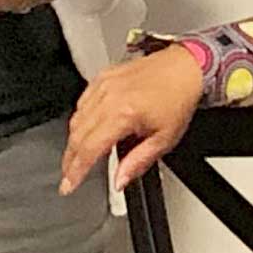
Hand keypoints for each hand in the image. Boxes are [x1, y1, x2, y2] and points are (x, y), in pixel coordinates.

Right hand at [57, 45, 206, 195]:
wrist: (184, 68)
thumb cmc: (178, 99)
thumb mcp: (164, 140)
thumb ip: (138, 163)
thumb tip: (119, 181)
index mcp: (124, 113)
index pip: (89, 149)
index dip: (76, 171)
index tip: (69, 184)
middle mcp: (109, 97)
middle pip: (77, 135)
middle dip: (70, 160)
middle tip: (69, 175)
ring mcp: (103, 84)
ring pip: (76, 118)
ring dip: (73, 141)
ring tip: (77, 158)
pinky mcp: (102, 77)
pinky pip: (82, 102)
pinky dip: (80, 119)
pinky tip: (86, 130)